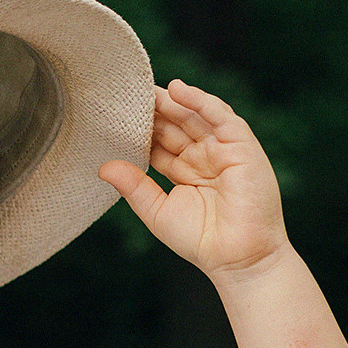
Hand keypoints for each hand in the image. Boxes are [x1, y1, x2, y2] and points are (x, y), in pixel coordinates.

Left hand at [100, 80, 290, 279]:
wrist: (238, 258)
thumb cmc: (201, 240)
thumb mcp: (157, 210)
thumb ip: (133, 186)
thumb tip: (104, 166)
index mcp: (185, 170)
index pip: (160, 143)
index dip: (141, 129)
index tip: (115, 116)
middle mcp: (205, 156)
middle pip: (176, 125)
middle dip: (154, 110)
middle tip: (127, 95)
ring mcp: (224, 150)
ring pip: (196, 117)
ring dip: (173, 101)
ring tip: (147, 89)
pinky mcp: (243, 147)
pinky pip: (222, 117)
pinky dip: (201, 101)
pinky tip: (178, 91)